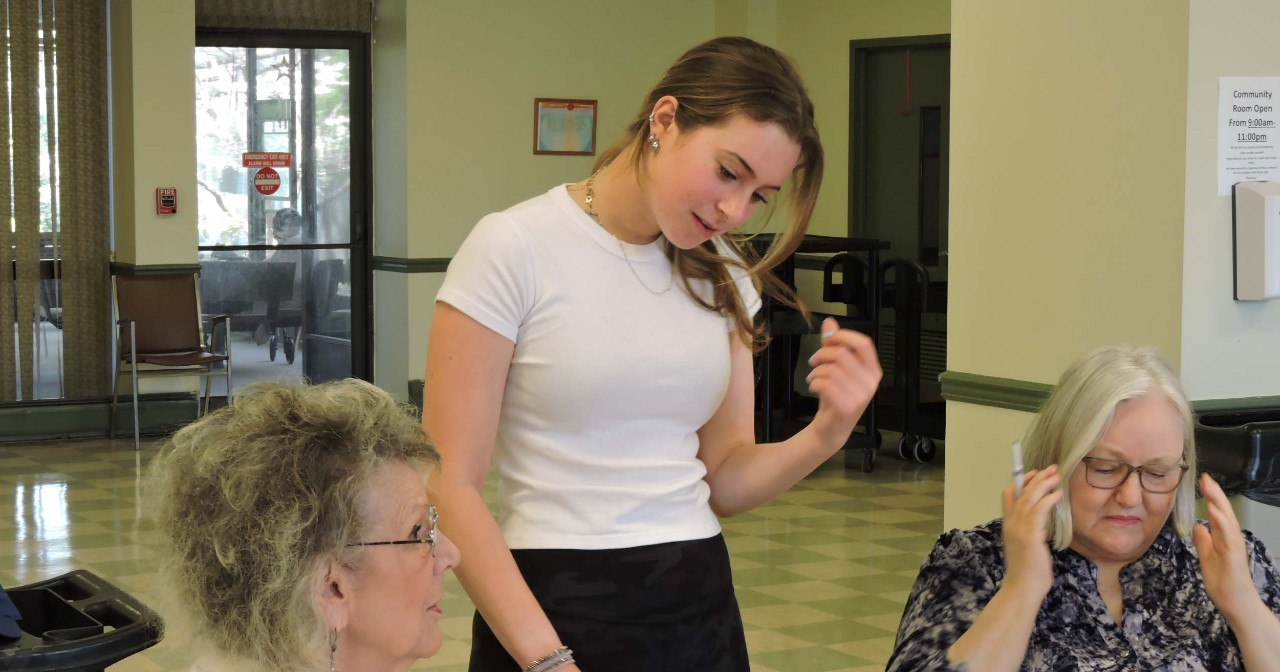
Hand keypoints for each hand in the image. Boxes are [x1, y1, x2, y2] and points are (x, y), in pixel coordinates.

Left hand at [804, 318, 881, 447]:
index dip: (844, 336)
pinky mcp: (847, 407)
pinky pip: (825, 384)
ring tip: (813, 378)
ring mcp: (861, 396)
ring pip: (831, 369)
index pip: (864, 343)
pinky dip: (814, 383)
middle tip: (814, 362)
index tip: (828, 340)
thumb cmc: (836, 395)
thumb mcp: (836, 368)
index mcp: (873, 370)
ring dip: (816, 371)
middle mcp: (871, 382)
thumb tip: (829, 322)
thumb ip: (834, 345)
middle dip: (822, 354)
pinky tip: (814, 387)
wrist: (832, 428)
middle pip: (842, 354)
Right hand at [1000, 465, 1060, 601]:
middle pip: (1020, 491)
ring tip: (1057, 476)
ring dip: (1044, 483)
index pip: (1008, 494)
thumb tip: (1040, 522)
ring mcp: (1018, 528)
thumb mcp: (1025, 546)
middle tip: (1051, 468)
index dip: (1020, 481)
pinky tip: (1058, 494)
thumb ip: (1029, 532)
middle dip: (1036, 477)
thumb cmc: (1027, 572)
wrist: (1022, 587)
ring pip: (1029, 496)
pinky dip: (1049, 498)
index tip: (1034, 474)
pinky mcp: (1030, 534)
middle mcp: (1010, 523)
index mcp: (1008, 524)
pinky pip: (1039, 509)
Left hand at [1194, 473, 1264, 621]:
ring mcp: (1234, 546)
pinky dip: (1221, 521)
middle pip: (1223, 512)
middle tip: (1205, 476)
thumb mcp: (1207, 559)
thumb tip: (1199, 526)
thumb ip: (1204, 543)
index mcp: (1224, 539)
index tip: (1202, 481)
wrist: (1236, 605)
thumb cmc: (1224, 584)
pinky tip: (1214, 510)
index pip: (1217, 514)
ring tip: (1210, 486)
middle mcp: (1231, 539)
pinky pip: (1228, 536)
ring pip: (1227, 520)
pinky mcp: (1234, 556)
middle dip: (1215, 493)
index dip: (1211, 497)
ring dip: (1219, 502)